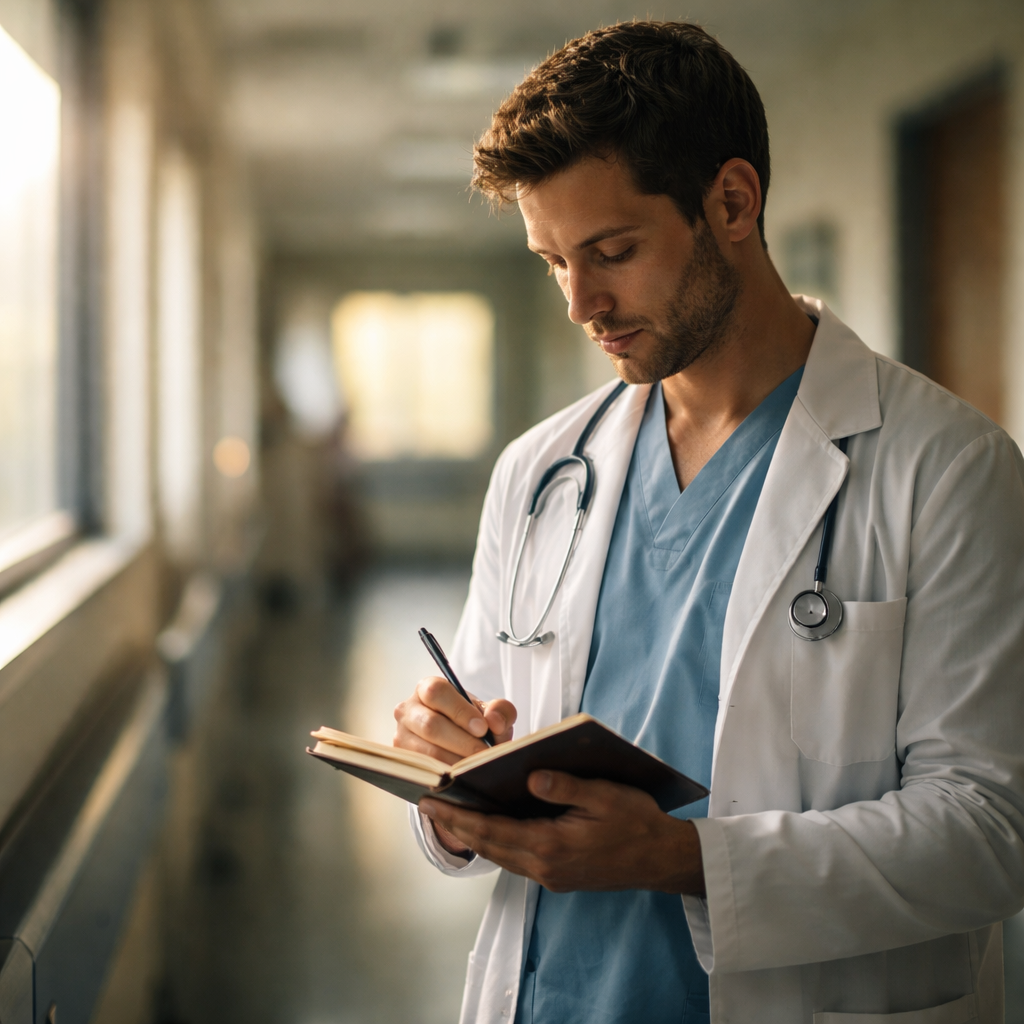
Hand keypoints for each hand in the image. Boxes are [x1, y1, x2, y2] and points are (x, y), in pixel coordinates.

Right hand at [394, 676, 515, 854]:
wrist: (460, 744)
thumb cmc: (473, 722)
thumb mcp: (490, 713)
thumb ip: (500, 710)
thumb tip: (494, 722)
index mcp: (427, 689)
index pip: (437, 693)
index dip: (459, 710)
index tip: (481, 728)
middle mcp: (407, 710)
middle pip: (430, 724)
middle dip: (461, 742)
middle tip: (482, 753)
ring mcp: (401, 736)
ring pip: (426, 752)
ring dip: (454, 762)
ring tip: (475, 767)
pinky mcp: (403, 761)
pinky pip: (423, 771)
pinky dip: (445, 775)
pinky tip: (461, 777)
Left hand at [420, 770, 704, 894]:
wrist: (662, 859)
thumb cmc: (637, 821)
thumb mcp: (605, 795)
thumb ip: (565, 786)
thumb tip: (530, 776)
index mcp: (551, 845)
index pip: (491, 831)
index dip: (458, 817)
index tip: (430, 801)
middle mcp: (544, 867)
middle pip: (488, 846)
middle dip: (456, 825)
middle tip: (427, 803)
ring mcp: (550, 876)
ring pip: (500, 855)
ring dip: (474, 834)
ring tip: (450, 811)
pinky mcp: (557, 876)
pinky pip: (516, 858)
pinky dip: (496, 841)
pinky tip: (490, 823)